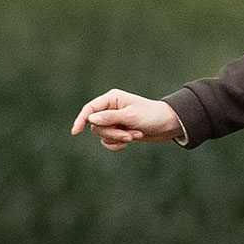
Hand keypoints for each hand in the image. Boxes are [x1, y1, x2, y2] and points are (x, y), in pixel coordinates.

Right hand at [69, 89, 185, 150]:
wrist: (168, 125)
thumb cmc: (152, 116)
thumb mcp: (132, 116)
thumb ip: (110, 117)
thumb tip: (91, 119)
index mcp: (112, 98)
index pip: (90, 108)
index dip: (81, 119)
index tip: (75, 132)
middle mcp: (110, 108)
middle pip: (96, 125)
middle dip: (112, 133)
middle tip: (129, 135)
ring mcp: (114, 120)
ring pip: (102, 134)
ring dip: (118, 138)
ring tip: (135, 135)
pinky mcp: (118, 131)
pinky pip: (108, 141)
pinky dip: (117, 144)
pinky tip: (129, 143)